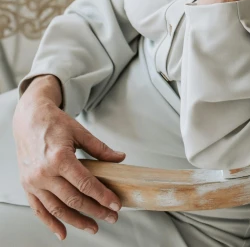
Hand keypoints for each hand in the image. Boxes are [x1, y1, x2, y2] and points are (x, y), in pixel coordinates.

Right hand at [13, 74, 125, 240]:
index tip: (115, 204)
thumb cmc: (54, 123)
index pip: (85, 183)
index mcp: (60, 157)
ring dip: (76, 221)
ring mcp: (34, 182)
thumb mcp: (80, 131)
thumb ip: (99, 148)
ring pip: (57, 209)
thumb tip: (119, 158)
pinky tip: (63, 232)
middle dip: (94, 211)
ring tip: (93, 227)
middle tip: (111, 217)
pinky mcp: (27, 186)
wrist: (29, 119)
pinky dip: (51, 223)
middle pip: (73, 199)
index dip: (102, 196)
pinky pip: (39, 210)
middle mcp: (45, 172)